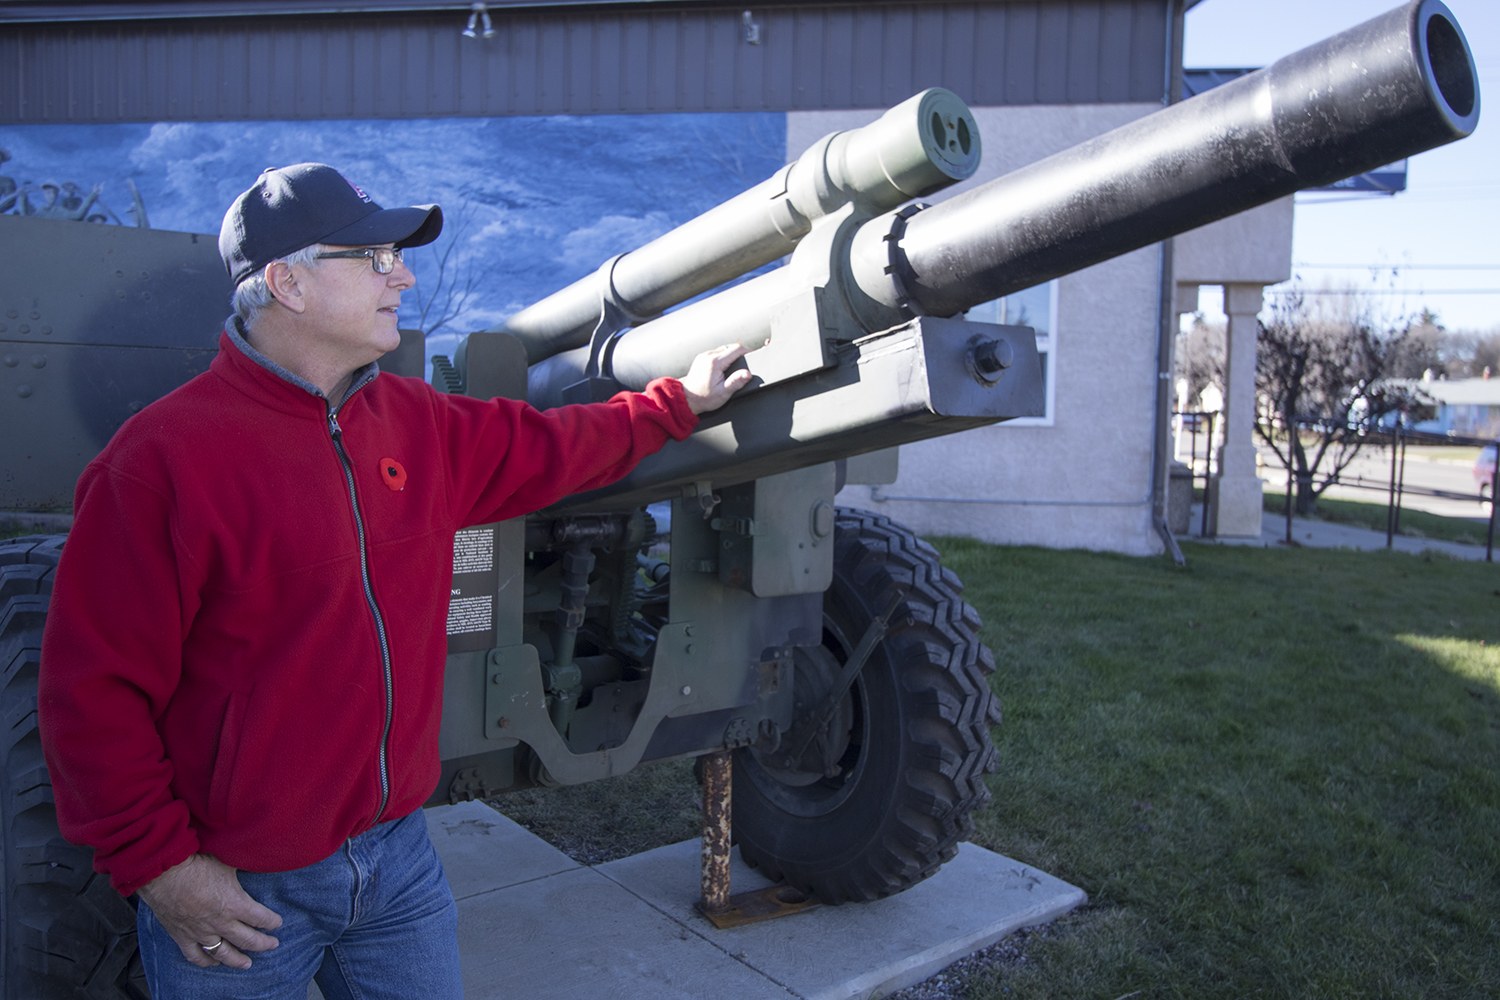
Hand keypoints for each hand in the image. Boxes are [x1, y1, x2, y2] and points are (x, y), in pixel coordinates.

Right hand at [136, 854, 281, 969]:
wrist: (163, 872)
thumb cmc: (197, 863)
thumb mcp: (229, 861)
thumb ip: (245, 866)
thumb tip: (258, 858)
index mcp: (235, 904)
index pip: (261, 918)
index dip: (272, 922)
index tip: (278, 923)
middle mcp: (220, 922)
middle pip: (247, 939)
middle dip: (263, 944)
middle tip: (272, 945)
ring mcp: (200, 932)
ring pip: (223, 953)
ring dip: (237, 959)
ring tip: (247, 964)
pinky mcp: (182, 936)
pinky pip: (196, 956)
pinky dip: (206, 961)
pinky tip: (213, 962)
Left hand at [680, 343, 752, 414]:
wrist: (687, 400)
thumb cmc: (704, 398)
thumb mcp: (723, 393)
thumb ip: (736, 382)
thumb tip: (747, 374)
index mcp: (715, 362)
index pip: (737, 348)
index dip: (747, 352)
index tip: (751, 358)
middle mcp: (708, 355)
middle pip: (730, 347)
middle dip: (738, 355)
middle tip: (742, 367)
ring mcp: (703, 356)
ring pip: (722, 349)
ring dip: (730, 356)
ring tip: (732, 369)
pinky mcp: (700, 358)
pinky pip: (715, 353)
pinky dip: (721, 358)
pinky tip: (722, 369)